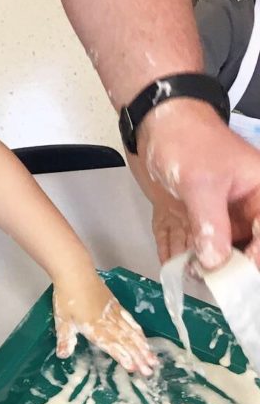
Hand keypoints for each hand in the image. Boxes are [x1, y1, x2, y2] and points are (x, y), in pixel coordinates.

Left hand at [54, 272, 157, 375]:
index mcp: (94, 327)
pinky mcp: (116, 306)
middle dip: (138, 357)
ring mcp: (114, 313)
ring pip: (132, 333)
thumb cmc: (67, 297)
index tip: (133, 368)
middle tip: (149, 371)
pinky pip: (131, 321)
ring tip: (153, 359)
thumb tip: (63, 355)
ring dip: (143, 347)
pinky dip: (139, 332)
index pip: (111, 345)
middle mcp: (108, 322)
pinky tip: (144, 339)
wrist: (76, 273)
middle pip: (125, 342)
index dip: (122, 357)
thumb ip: (65, 339)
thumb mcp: (62, 320)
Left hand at [138, 100, 259, 268]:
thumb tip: (216, 262)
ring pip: (213, 249)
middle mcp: (241, 206)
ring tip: (188, 272)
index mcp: (259, 192)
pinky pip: (185, 243)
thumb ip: (210, 224)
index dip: (257, 256)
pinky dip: (177, 254)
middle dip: (227, 266)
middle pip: (243, 246)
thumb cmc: (186, 142)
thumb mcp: (201, 184)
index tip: (241, 276)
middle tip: (210, 279)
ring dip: (200, 264)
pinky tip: (170, 266)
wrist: (154, 124)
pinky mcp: (188, 216)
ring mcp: (214, 213)